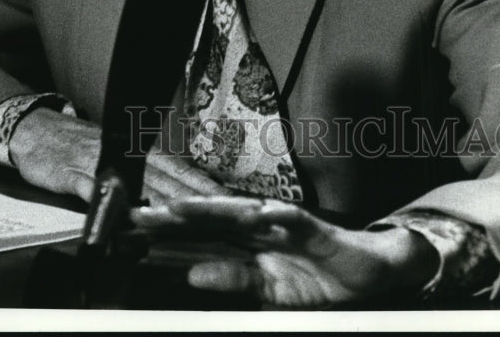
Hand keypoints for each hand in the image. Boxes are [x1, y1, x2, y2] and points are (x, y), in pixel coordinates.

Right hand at [8, 110, 232, 205]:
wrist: (39, 131)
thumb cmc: (81, 146)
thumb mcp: (117, 157)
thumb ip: (144, 175)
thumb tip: (178, 194)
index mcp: (139, 152)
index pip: (179, 171)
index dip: (204, 187)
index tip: (231, 202)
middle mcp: (126, 156)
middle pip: (167, 180)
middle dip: (194, 198)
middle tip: (222, 213)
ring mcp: (101, 164)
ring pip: (137, 185)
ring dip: (161, 202)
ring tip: (186, 218)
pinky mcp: (74, 175)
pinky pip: (95, 191)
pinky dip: (110, 203)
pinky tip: (123, 216)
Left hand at [132, 195, 438, 306]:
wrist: (363, 272)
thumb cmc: (315, 278)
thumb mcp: (269, 290)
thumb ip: (233, 279)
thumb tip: (194, 275)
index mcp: (246, 244)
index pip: (202, 234)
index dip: (170, 230)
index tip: (136, 227)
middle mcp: (259, 228)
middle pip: (212, 218)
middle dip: (177, 215)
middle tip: (141, 212)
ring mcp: (284, 225)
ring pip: (244, 213)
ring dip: (215, 209)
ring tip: (184, 208)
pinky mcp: (314, 228)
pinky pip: (295, 220)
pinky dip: (279, 216)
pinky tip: (262, 213)